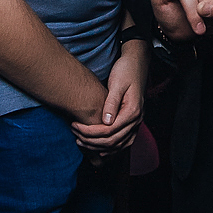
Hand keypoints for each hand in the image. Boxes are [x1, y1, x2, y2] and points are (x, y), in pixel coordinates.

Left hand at [71, 41, 148, 155]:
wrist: (137, 63)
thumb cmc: (126, 70)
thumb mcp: (117, 83)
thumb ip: (111, 103)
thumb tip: (106, 122)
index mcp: (132, 111)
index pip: (109, 131)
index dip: (90, 132)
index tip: (75, 126)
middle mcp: (136, 120)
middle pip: (113, 141)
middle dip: (92, 141)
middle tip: (75, 135)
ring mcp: (136, 122)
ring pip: (119, 145)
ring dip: (100, 147)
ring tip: (82, 142)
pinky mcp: (133, 122)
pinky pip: (124, 141)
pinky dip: (112, 148)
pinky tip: (100, 149)